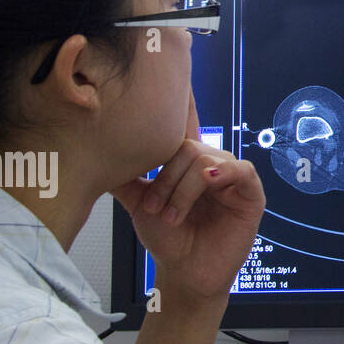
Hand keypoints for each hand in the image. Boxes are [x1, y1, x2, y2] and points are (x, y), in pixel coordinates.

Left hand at [112, 90, 264, 303]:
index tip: (175, 71)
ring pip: (206, 160)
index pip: (186, 127)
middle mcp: (212, 163)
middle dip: (165, 178)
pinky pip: (239, 170)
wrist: (184, 272)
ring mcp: (233, 177)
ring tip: (170, 216)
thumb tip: (92, 155)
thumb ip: (125, 179)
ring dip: (182, 189)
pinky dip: (222, 173)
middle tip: (153, 208)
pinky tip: (210, 182)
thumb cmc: (168, 238)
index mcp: (188, 161)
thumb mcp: (140, 205)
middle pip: (188, 147)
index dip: (185, 102)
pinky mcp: (251, 193)